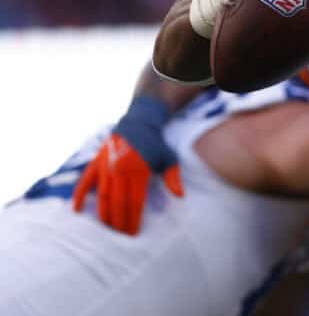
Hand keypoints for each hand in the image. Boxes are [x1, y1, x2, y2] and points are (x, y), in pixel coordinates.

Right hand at [71, 97, 182, 234]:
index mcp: (139, 170)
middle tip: (118, 237)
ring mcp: (106, 166)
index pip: (135, 202)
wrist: (140, 122)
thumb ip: (173, 177)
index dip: (133, 219)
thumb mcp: (169, 158)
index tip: (132, 233)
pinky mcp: (96, 161)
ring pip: (102, 196)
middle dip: (118, 222)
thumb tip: (180, 196)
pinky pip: (85, 181)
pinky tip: (75, 210)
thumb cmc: (157, 144)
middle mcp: (121, 169)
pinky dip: (78, 195)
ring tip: (104, 230)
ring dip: (102, 215)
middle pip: (117, 202)